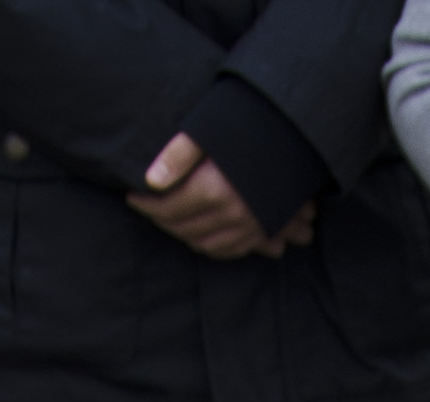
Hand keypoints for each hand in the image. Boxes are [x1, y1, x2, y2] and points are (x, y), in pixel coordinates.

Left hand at [129, 131, 315, 258]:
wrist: (297, 132)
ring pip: (205, 244)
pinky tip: (199, 237)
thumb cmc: (249, 123)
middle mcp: (230, 214)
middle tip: (147, 209)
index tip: (131, 196)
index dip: (145, 205)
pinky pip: (230, 250)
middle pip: (183, 228)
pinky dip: (210, 247)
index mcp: (212, 190)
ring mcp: (248, 225)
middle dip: (160, 220)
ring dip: (183, 236)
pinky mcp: (262, 228)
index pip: (167, 208)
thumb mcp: (209, 128)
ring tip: (169, 222)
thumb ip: (178, 155)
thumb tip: (151, 181)